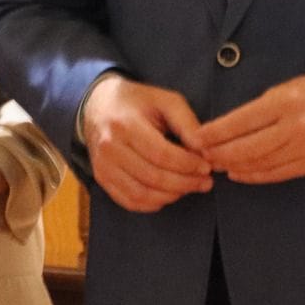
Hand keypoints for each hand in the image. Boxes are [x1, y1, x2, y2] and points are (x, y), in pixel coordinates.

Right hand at [82, 75, 212, 212]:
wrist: (98, 105)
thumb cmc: (137, 103)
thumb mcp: (165, 101)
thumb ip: (187, 123)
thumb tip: (204, 150)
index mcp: (125, 124)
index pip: (162, 155)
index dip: (188, 165)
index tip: (206, 166)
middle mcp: (110, 147)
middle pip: (154, 177)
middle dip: (185, 183)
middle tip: (205, 182)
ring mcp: (103, 165)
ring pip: (142, 194)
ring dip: (171, 196)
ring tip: (189, 187)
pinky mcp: (101, 178)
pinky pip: (130, 201)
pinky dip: (152, 204)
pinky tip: (167, 193)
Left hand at [195, 69, 304, 183]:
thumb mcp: (289, 86)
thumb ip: (263, 106)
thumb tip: (232, 124)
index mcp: (284, 103)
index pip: (241, 121)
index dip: (216, 132)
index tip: (197, 137)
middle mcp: (294, 128)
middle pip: (247, 147)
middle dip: (220, 153)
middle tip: (202, 155)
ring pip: (261, 163)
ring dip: (234, 166)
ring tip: (216, 164)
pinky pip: (278, 173)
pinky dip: (256, 175)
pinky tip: (240, 174)